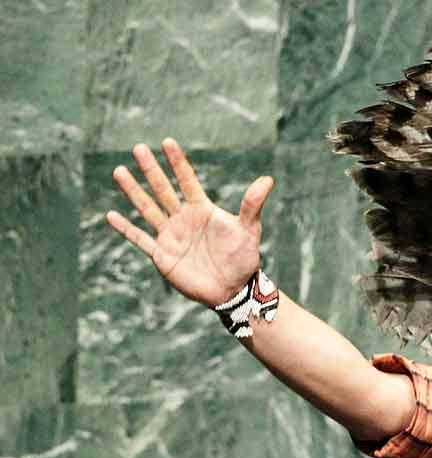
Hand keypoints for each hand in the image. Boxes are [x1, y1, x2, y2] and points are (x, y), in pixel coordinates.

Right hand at [105, 138, 275, 306]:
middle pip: (163, 189)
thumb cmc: (243, 258)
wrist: (233, 289)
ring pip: (147, 208)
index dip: (178, 162)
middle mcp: (183, 219)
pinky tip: (111, 215)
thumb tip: (268, 180)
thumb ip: (252, 205)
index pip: (187, 180)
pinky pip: (140, 239)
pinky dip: (126, 228)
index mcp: (202, 209)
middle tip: (138, 148)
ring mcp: (171, 236)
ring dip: (133, 191)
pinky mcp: (162, 255)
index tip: (167, 141)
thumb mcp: (249, 229)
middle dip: (151, 169)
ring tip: (119, 170)